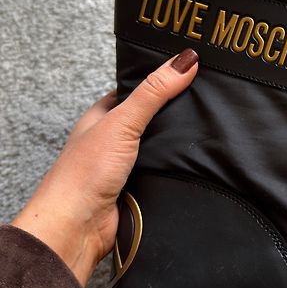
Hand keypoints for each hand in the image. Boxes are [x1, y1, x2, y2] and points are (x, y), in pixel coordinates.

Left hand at [11, 48, 198, 286]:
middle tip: (206, 102)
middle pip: (152, 121)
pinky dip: (177, 171)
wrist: (77, 227)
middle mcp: (113, 141)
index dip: (160, 81)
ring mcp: (126, 167)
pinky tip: (194, 165)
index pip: (135, 91)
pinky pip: (164, 174)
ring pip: (160, 150)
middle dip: (174, 117)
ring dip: (176, 148)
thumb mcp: (122, 121)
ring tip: (207, 132)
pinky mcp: (139, 190)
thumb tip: (186, 60)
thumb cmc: (84, 173)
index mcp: (102, 117)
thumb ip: (154, 92)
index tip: (190, 71)